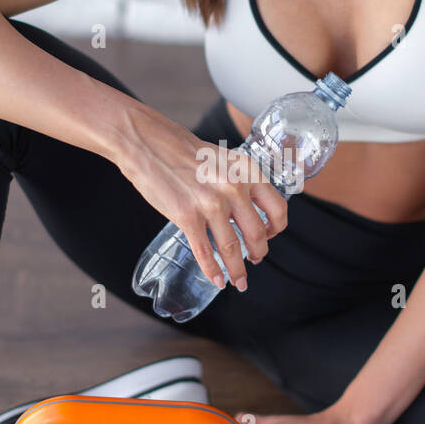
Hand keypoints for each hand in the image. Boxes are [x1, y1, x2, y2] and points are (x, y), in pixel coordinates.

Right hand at [118, 106, 287, 289]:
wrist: (146, 142)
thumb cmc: (181, 149)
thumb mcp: (222, 158)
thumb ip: (236, 181)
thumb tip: (243, 210)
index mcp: (247, 171)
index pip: (277, 208)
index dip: (276, 229)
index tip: (268, 236)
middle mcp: (234, 187)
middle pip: (257, 234)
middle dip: (258, 254)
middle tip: (254, 261)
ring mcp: (211, 204)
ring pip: (232, 248)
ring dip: (237, 270)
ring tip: (238, 281)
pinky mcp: (187, 216)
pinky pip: (205, 252)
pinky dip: (212, 271)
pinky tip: (216, 279)